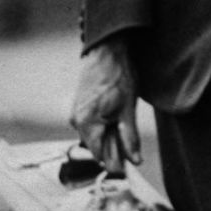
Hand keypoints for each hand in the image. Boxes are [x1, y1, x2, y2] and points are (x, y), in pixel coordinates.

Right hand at [69, 37, 141, 173]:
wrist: (107, 50)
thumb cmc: (118, 76)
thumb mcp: (128, 110)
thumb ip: (129, 138)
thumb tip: (134, 160)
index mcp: (86, 124)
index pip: (100, 156)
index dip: (117, 160)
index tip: (132, 158)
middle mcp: (76, 121)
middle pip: (97, 147)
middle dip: (114, 146)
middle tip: (129, 130)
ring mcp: (76, 113)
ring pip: (96, 135)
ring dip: (110, 133)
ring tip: (123, 115)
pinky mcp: (79, 106)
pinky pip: (92, 124)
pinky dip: (105, 124)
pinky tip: (115, 111)